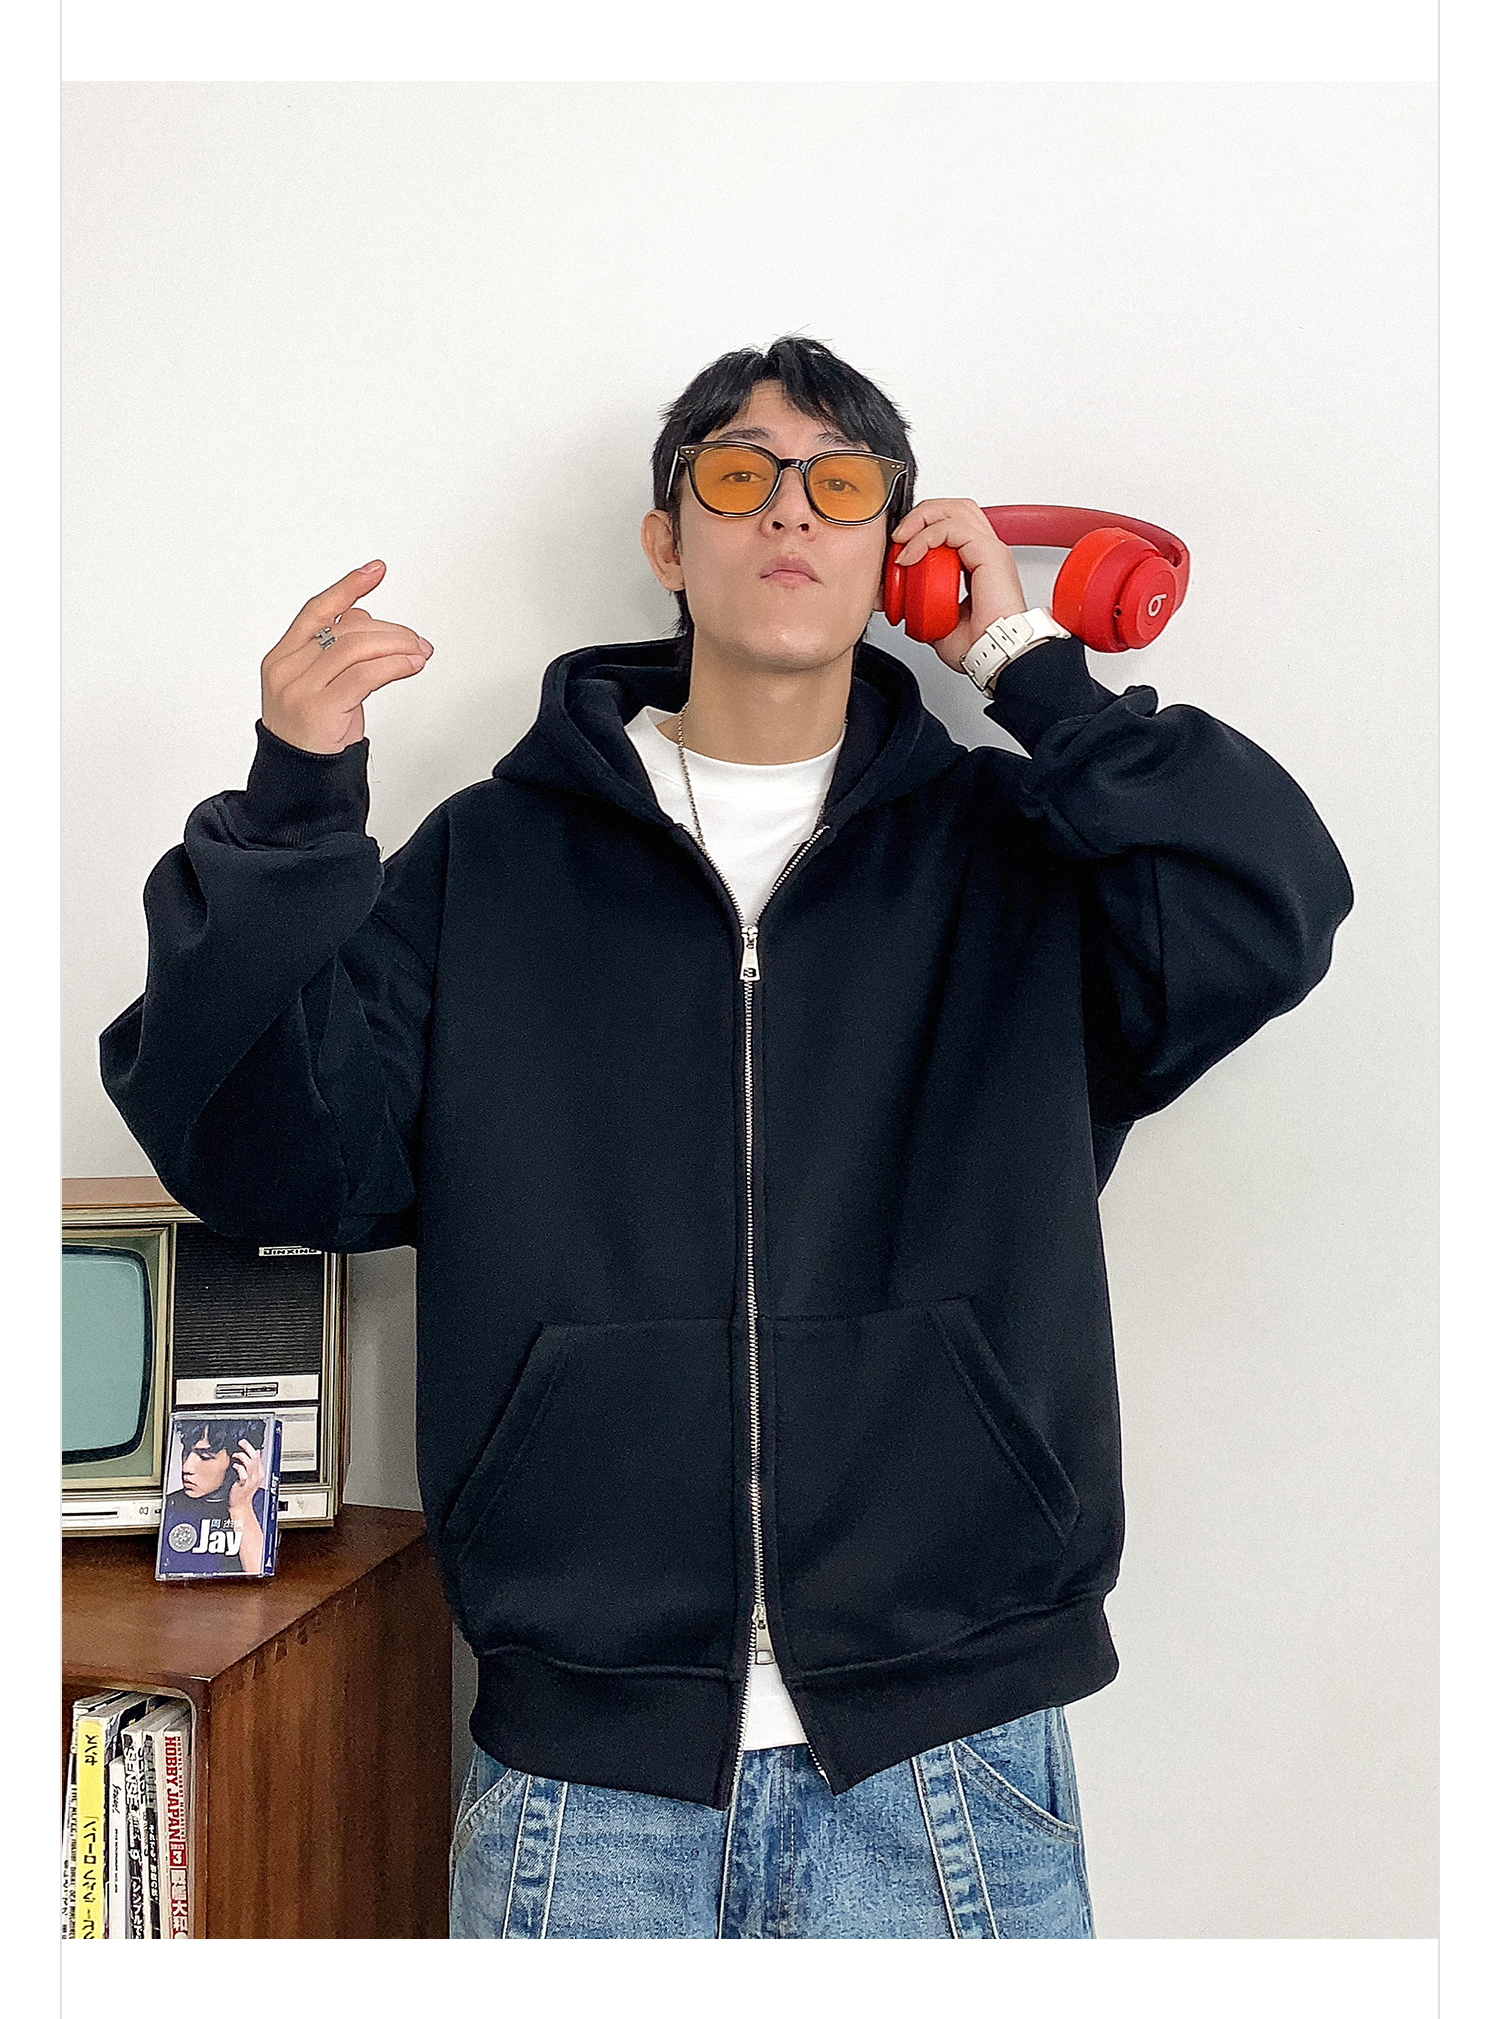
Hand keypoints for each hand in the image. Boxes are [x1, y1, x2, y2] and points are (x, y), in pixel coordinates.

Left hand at [227, 1438, 265, 1516]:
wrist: (240, 1505)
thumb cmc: (242, 1492)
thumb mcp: (249, 1477)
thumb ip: (250, 1466)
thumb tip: (250, 1453)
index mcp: (259, 1472)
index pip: (258, 1456)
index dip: (251, 1447)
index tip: (244, 1442)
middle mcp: (257, 1475)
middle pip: (255, 1457)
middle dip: (248, 1448)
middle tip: (241, 1442)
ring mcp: (251, 1480)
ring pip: (250, 1463)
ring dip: (242, 1457)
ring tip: (235, 1454)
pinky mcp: (244, 1485)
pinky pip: (243, 1474)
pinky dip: (239, 1468)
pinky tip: (234, 1466)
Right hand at [259, 559, 432, 752]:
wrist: (300, 779)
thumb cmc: (312, 733)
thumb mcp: (321, 685)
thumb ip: (337, 652)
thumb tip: (366, 617)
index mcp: (282, 657)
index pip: (317, 610)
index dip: (347, 587)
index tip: (375, 570)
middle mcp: (286, 669)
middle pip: (346, 629)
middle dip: (390, 631)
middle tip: (417, 641)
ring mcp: (300, 689)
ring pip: (357, 648)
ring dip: (397, 646)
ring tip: (419, 653)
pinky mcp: (320, 709)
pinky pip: (365, 675)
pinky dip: (395, 665)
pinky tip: (412, 665)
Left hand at [887, 499, 1026, 672]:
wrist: (994, 656)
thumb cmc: (979, 646)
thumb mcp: (939, 623)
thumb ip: (927, 608)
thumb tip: (910, 606)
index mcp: (978, 563)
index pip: (952, 525)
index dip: (923, 528)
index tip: (899, 550)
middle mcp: (986, 552)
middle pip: (955, 508)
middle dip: (921, 514)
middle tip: (899, 536)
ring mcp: (989, 549)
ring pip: (954, 509)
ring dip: (922, 519)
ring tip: (902, 539)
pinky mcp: (988, 553)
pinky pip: (952, 528)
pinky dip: (925, 536)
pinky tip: (911, 555)